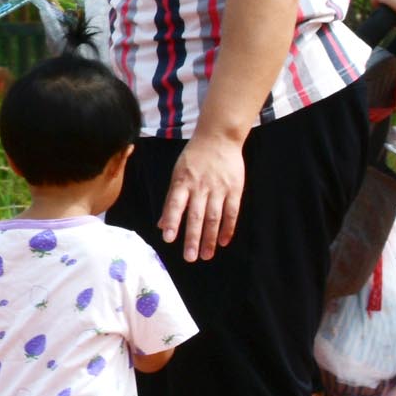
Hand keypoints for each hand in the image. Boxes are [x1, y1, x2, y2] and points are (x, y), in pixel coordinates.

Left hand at [159, 128, 247, 263]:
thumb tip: (161, 225)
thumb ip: (171, 200)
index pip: (175, 204)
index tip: (168, 238)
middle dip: (192, 238)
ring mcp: (219, 188)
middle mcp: (200, 187)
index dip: (172, 221)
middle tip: (189, 258)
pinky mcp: (234, 188)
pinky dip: (228, 227)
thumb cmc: (193, 158)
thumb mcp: (177, 174)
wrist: (218, 138)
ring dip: (210, 238)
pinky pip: (232, 211)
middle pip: (196, 215)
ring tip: (206, 255)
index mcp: (182, 182)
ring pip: (214, 217)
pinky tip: (224, 241)